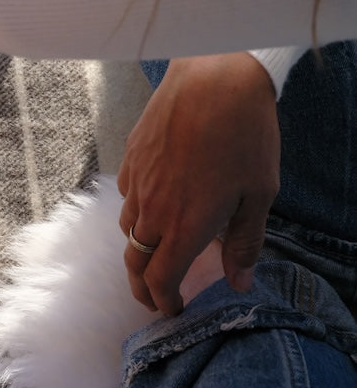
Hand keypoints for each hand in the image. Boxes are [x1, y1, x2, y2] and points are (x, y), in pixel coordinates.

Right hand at [117, 53, 279, 314]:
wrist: (215, 76)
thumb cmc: (245, 134)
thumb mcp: (260, 194)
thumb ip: (245, 243)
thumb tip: (239, 282)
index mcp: (184, 227)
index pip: (160, 281)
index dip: (164, 302)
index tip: (172, 311)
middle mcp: (152, 212)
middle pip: (134, 263)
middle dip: (142, 287)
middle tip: (154, 297)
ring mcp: (136, 185)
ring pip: (128, 230)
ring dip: (140, 249)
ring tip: (157, 251)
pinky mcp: (130, 160)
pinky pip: (128, 197)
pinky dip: (138, 212)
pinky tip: (156, 202)